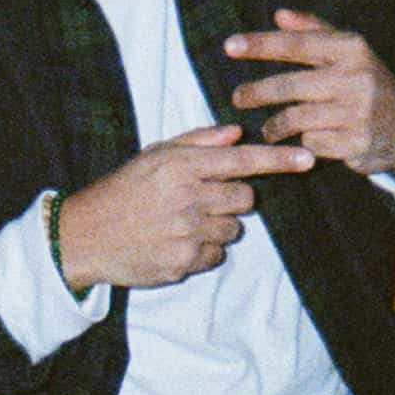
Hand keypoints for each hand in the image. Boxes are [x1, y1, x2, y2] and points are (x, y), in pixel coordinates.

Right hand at [54, 122, 314, 291]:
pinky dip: (203, 249)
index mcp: (181, 166)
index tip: (308, 160)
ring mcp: (187, 232)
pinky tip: (176, 241)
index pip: (242, 161)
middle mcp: (187, 198)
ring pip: (233, 228)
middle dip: (232, 197)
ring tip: (183, 221)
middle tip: (202, 197)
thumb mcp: (154, 155)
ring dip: (217, 225)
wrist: (86, 235)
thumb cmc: (123, 190)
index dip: (279, 161)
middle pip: (245, 198)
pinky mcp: (184, 262)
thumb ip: (197, 142)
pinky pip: (216, 254)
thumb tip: (236, 133)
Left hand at [224, 9, 394, 175]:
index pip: (297, 44)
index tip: (229, 46)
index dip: (260, 45)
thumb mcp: (349, 51)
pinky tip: (302, 142)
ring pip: (295, 118)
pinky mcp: (355, 143)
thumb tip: (279, 15)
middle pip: (289, 85)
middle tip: (238, 98)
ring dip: (274, 126)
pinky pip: (311, 143)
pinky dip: (302, 143)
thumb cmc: (367, 82)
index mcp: (351, 49)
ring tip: (267, 129)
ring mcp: (356, 112)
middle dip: (256, 93)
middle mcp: (355, 78)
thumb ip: (314, 31)